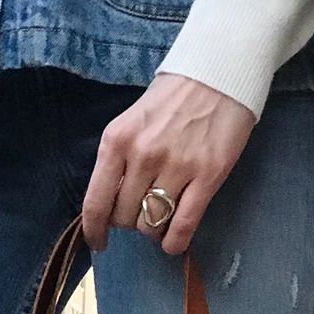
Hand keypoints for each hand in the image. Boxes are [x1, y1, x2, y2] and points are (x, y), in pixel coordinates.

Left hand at [82, 74, 254, 255]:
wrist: (219, 71)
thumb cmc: (171, 100)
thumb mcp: (131, 124)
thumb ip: (118, 161)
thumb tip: (110, 206)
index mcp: (118, 141)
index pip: (96, 202)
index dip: (94, 230)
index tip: (98, 242)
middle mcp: (143, 155)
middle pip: (125, 217)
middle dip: (130, 222)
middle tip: (142, 211)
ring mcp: (177, 166)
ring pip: (151, 224)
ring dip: (153, 229)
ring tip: (161, 216)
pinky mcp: (207, 175)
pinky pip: (182, 225)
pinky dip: (174, 242)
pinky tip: (173, 242)